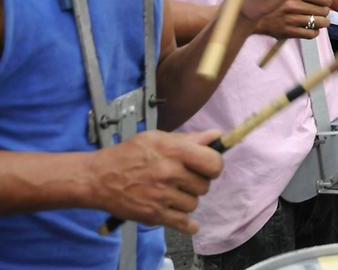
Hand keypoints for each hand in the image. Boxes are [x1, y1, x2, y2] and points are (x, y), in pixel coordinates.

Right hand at [90, 130, 222, 234]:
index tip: (208, 167)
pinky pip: (183, 223)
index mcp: (174, 151)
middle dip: (198, 183)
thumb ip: (189, 139)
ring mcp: (162, 195)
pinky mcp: (154, 215)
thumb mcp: (157, 138)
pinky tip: (188, 222)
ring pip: (194, 203)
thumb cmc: (128, 155)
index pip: (213, 162)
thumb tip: (216, 136)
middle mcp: (170, 173)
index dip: (214, 165)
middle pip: (205, 185)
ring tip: (172, 192)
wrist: (98, 178)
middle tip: (185, 180)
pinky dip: (188, 224)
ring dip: (187, 199)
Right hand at [254, 0, 331, 38]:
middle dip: (324, 11)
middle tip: (320, 12)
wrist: (256, 17)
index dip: (327, 0)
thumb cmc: (277, 2)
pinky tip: (310, 28)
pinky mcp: (288, 32)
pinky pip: (312, 33)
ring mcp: (290, 19)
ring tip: (318, 20)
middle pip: (323, 10)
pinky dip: (314, 31)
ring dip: (322, 22)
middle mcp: (293, 5)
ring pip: (320, 23)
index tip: (325, 2)